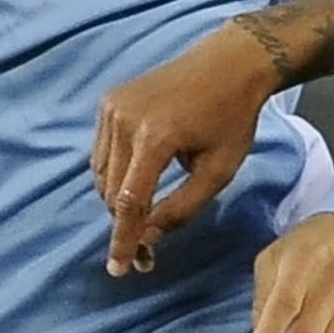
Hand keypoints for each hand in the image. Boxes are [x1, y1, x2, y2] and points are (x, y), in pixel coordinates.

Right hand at [93, 24, 283, 272]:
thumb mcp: (218, 172)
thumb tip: (147, 238)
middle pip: (110, 192)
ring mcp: (112, 107)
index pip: (128, 202)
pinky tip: (138, 181)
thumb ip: (181, 209)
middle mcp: (124, 120)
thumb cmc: (232, 119)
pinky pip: (102, 152)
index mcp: (154, 138)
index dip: (123, 240)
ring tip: (144, 217)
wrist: (229, 63)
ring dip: (117, 201)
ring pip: (101, 175)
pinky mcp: (109, 101)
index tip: (120, 269)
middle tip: (145, 254)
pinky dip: (114, 174)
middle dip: (124, 226)